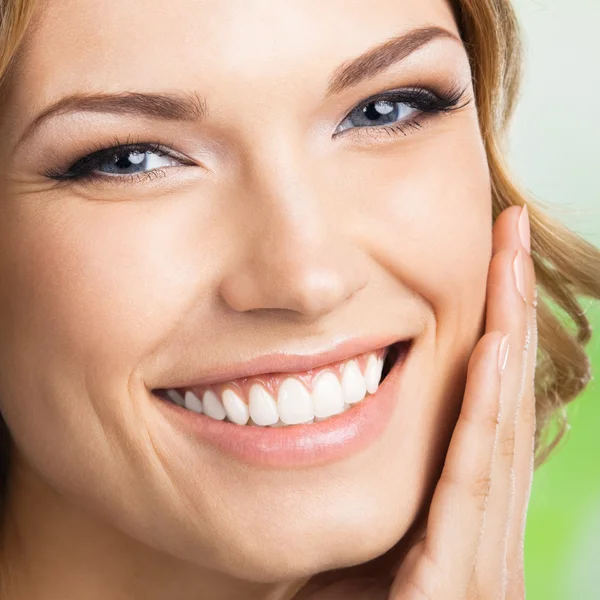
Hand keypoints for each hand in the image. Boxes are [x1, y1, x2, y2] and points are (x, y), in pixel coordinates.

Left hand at [292, 204, 537, 599]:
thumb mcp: (350, 542)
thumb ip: (367, 490)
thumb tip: (343, 421)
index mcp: (459, 517)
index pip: (479, 406)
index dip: (491, 329)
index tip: (489, 258)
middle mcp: (484, 531)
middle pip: (497, 402)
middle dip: (508, 311)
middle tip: (510, 233)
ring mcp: (484, 561)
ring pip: (495, 428)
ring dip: (505, 338)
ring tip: (509, 259)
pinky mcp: (465, 588)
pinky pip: (473, 482)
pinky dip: (485, 411)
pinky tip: (490, 347)